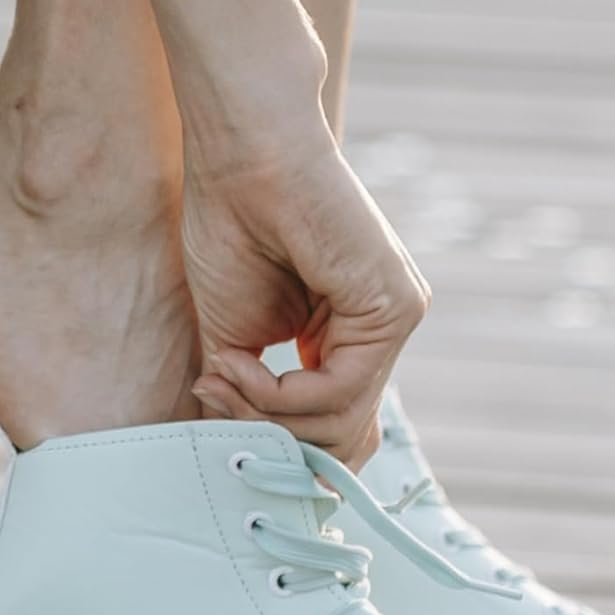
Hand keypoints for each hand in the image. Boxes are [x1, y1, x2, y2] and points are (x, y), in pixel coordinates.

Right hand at [180, 132, 429, 468]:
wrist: (243, 157)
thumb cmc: (231, 230)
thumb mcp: (236, 342)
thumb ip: (252, 399)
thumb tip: (247, 457)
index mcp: (350, 337)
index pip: (340, 428)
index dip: (283, 445)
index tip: (222, 416)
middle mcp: (381, 331)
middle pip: (345, 438)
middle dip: (273, 437)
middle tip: (218, 398)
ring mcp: (395, 320)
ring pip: (341, 422)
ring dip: (267, 413)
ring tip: (223, 373)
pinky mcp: (396, 309)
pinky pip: (340, 392)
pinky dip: (281, 393)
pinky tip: (245, 364)